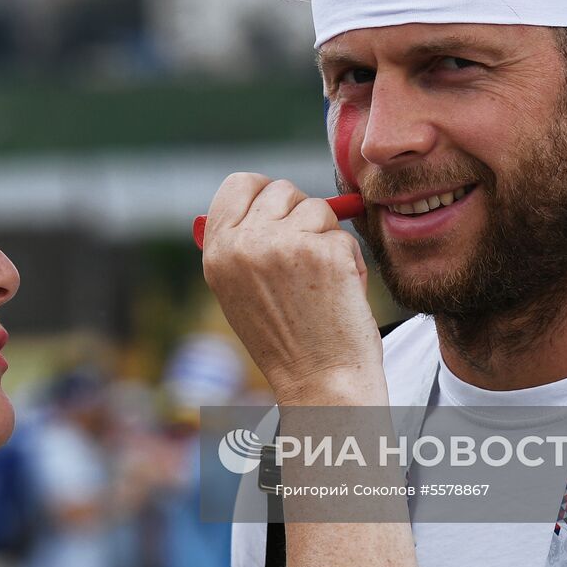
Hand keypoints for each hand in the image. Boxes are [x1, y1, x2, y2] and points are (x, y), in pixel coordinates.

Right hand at [201, 173, 385, 405]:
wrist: (320, 382)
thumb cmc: (286, 341)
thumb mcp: (240, 292)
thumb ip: (243, 244)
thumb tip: (261, 197)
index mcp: (218, 253)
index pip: (238, 184)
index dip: (264, 190)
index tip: (281, 207)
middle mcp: (245, 245)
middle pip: (282, 190)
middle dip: (301, 214)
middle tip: (305, 257)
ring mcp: (285, 245)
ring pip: (318, 208)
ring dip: (326, 237)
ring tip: (321, 281)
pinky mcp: (324, 251)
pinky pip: (343, 234)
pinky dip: (348, 260)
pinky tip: (339, 293)